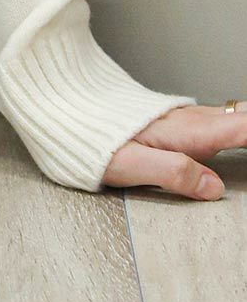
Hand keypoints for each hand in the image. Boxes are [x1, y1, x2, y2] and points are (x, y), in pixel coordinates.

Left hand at [102, 103, 245, 198]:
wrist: (72, 114)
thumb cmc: (96, 140)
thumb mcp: (132, 163)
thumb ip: (174, 172)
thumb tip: (212, 187)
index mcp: (188, 130)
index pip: (242, 127)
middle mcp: (191, 120)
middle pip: (242, 117)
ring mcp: (188, 119)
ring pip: (233, 116)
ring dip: (244, 128)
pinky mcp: (183, 123)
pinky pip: (222, 120)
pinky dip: (239, 127)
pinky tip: (239, 139)